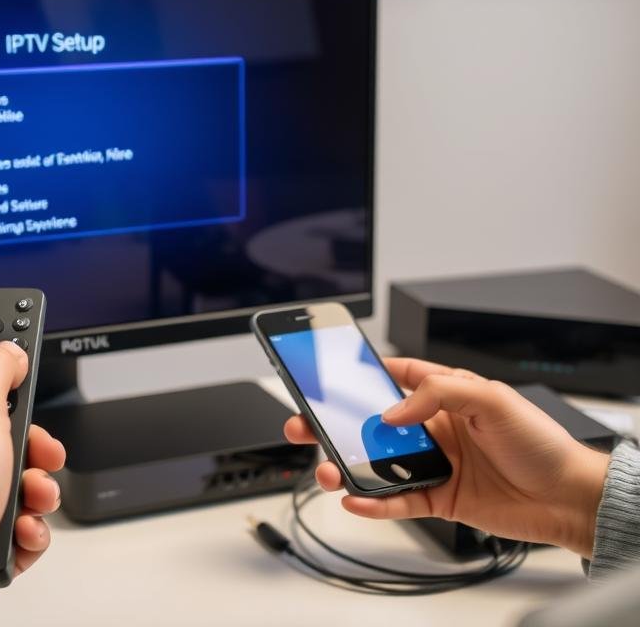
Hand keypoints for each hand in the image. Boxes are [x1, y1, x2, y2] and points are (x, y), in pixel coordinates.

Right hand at [284, 358, 609, 557]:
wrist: (568, 498)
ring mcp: (433, 464)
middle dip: (335, 422)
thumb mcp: (493, 399)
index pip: (395, 377)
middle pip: (372, 422)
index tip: (329, 373)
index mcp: (446, 395)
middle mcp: (434, 428)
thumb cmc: (541, 442)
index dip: (362, 373)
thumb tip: (393, 410)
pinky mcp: (437, 498)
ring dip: (348, 464)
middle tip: (306, 424)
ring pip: (377, 462)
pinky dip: (372, 501)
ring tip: (328, 467)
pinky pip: (395, 500)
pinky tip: (354, 498)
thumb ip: (440, 393)